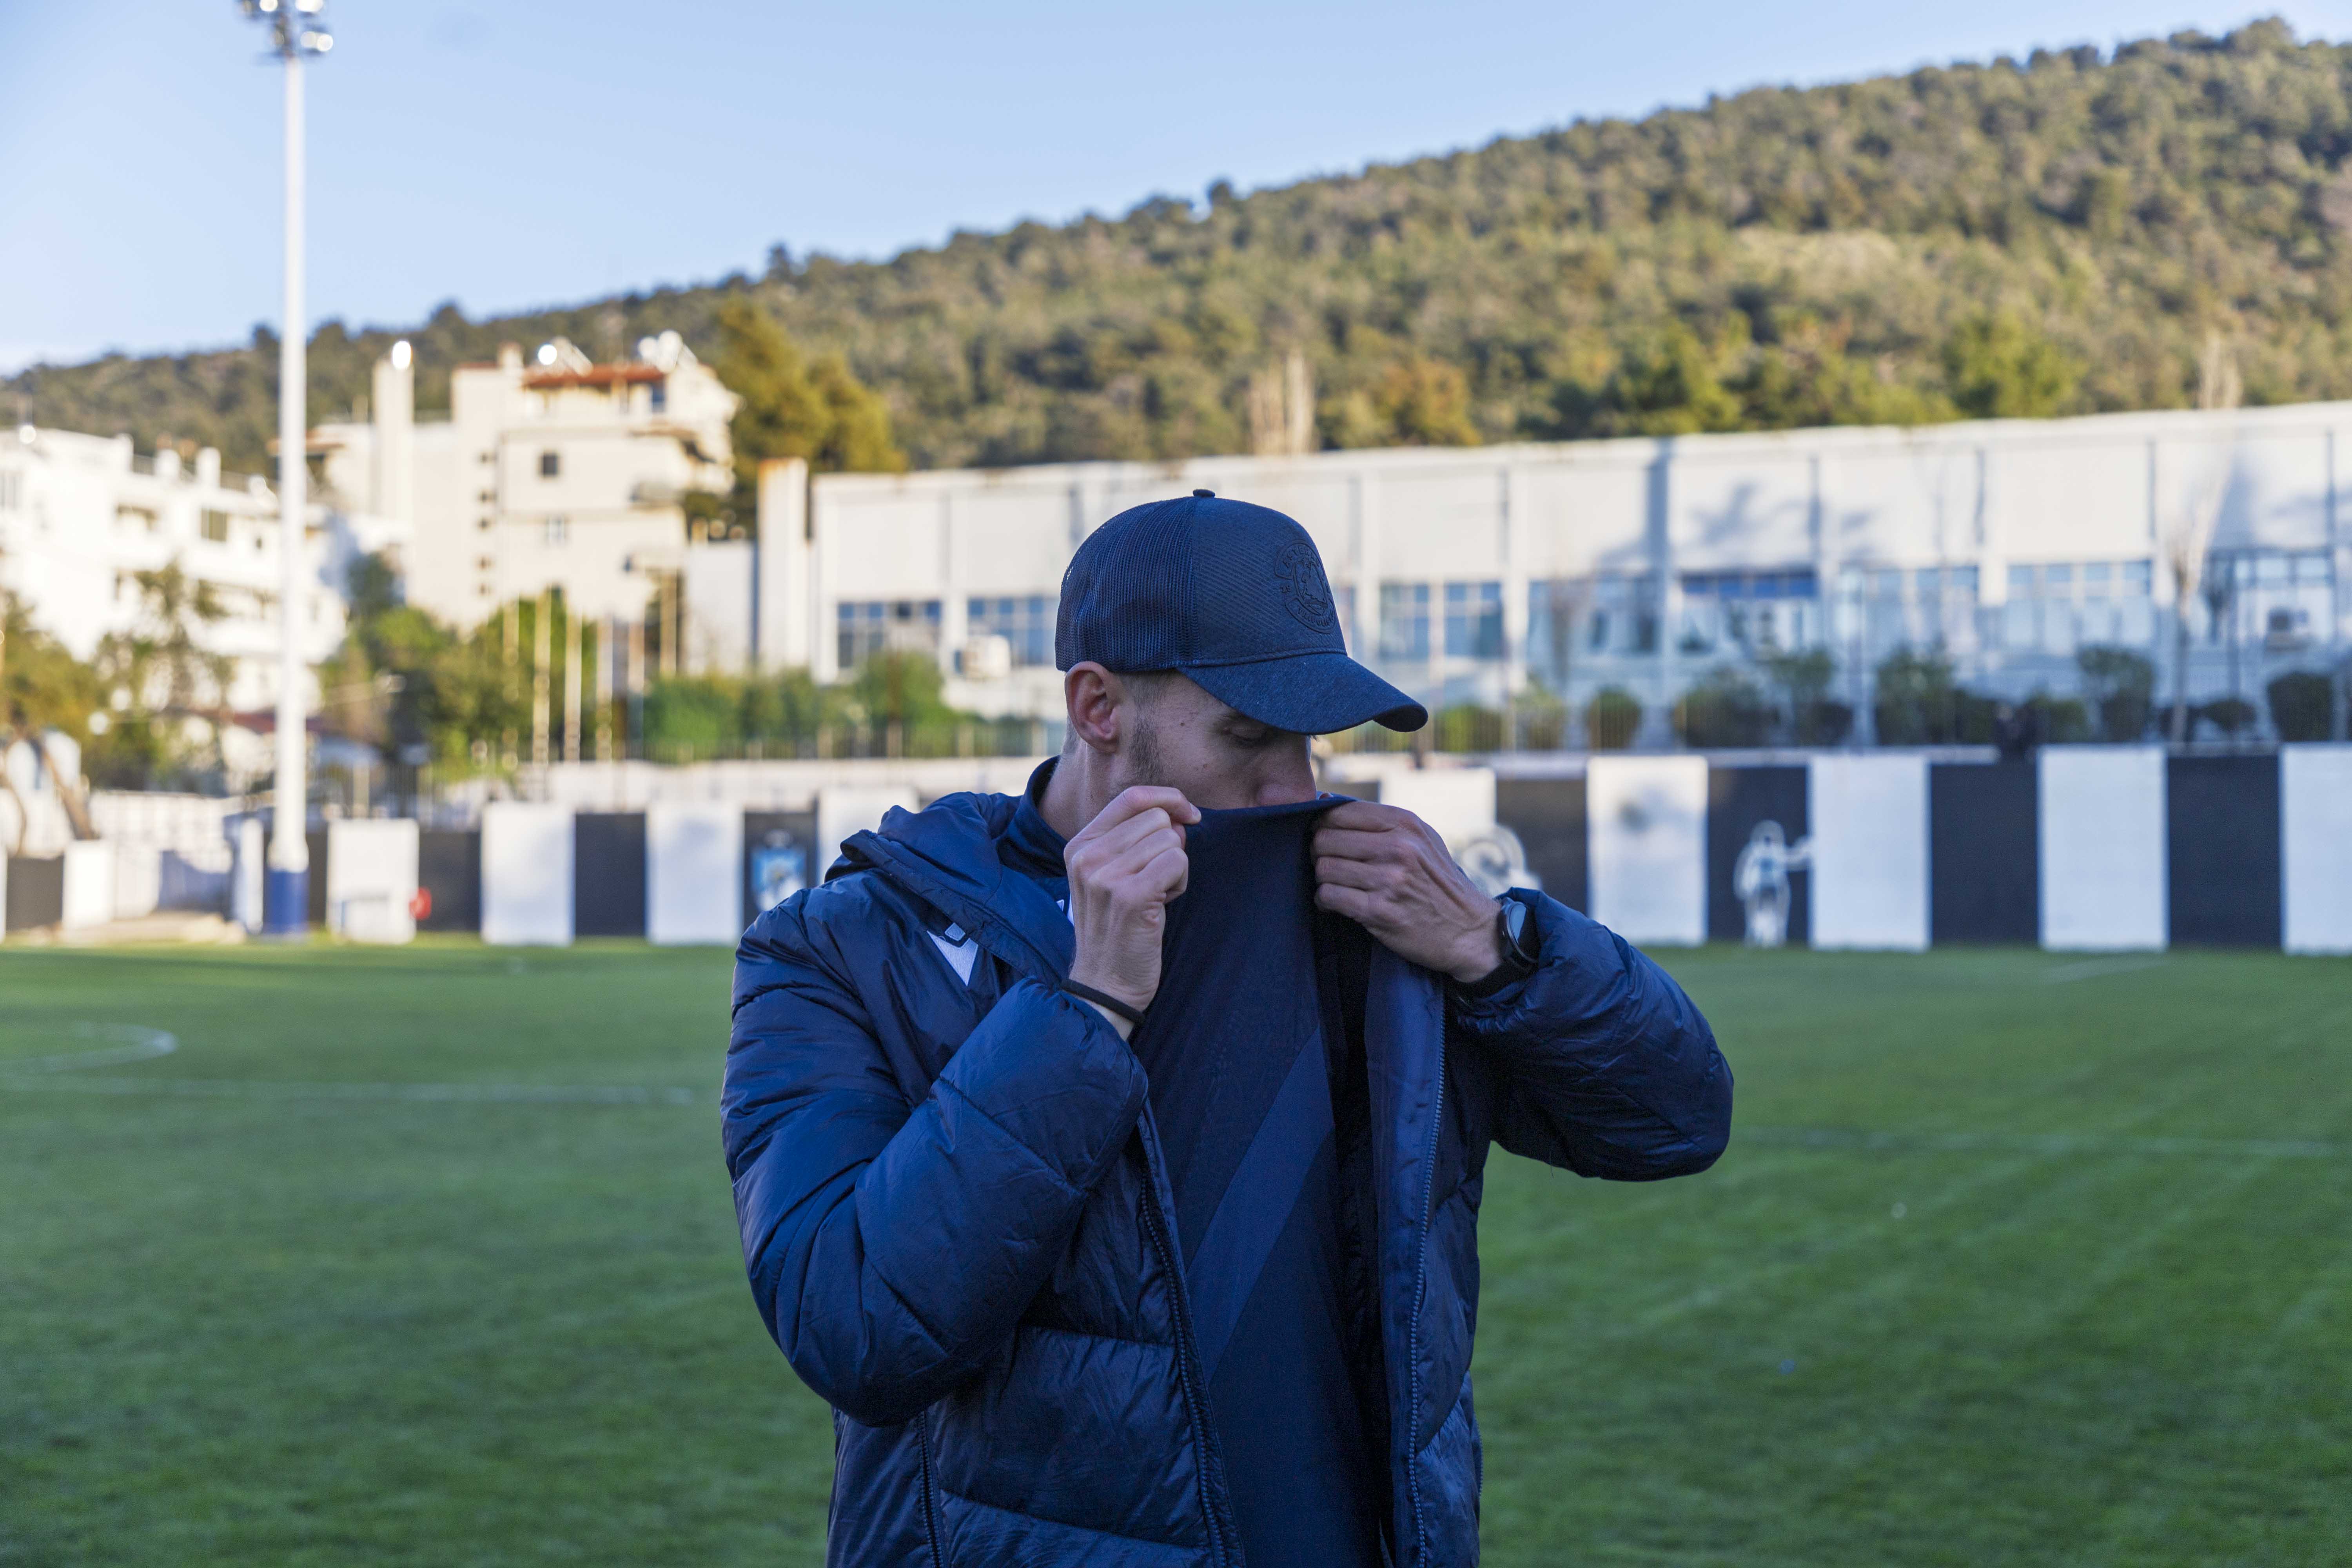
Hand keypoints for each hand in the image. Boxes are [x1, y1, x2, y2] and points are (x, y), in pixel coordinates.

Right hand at [1065, 786, 1200, 1025]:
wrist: (1105, 984)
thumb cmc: (1116, 927)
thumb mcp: (1110, 875)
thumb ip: (1135, 838)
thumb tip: (1178, 814)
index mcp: (1079, 845)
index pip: (1132, 797)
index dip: (1169, 799)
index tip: (1188, 817)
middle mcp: (1087, 856)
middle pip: (1157, 817)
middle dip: (1170, 845)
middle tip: (1156, 879)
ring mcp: (1105, 875)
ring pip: (1171, 839)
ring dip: (1175, 867)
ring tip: (1155, 896)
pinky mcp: (1130, 896)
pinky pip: (1177, 861)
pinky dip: (1180, 883)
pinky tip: (1162, 905)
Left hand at [1313, 800, 1504, 982]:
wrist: (1467, 931)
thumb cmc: (1437, 882)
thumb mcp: (1422, 840)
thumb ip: (1381, 822)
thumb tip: (1327, 799)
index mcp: (1405, 824)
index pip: (1341, 812)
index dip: (1325, 824)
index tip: (1328, 837)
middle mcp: (1398, 848)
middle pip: (1326, 839)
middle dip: (1319, 852)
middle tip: (1329, 863)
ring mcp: (1388, 880)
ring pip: (1324, 868)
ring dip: (1323, 878)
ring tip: (1336, 884)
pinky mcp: (1378, 911)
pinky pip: (1329, 896)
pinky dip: (1324, 900)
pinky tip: (1335, 903)